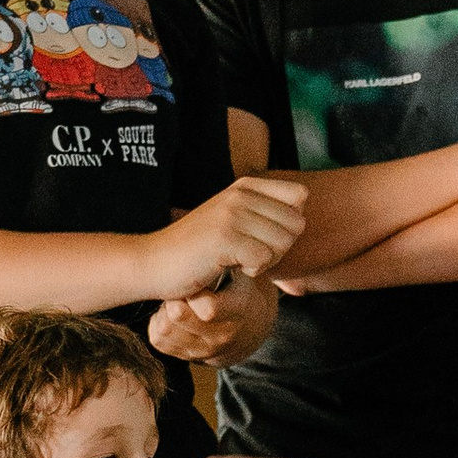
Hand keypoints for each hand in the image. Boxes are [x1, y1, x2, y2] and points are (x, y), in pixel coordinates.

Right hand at [142, 174, 309, 302]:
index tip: (261, 235)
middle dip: (280, 247)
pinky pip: (264, 260)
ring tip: (237, 260)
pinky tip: (229, 267)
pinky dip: (252, 271)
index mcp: (245, 186)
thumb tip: (304, 205)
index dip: (288, 224)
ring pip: (283, 242)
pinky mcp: (224, 238)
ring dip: (267, 261)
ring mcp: (231, 214)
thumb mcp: (234, 220)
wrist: (153, 262)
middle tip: (250, 254)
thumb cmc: (198, 249)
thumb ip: (266, 210)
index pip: (300, 197)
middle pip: (296, 224)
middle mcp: (240, 194)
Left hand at [148, 272, 278, 365]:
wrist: (249, 328)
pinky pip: (158, 340)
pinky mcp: (187, 357)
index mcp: (238, 313)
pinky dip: (158, 324)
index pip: (207, 309)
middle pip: (177, 317)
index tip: (193, 280)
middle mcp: (221, 336)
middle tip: (179, 288)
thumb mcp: (245, 275)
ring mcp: (204, 351)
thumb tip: (224, 240)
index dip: (193, 291)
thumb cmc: (240, 290)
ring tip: (176, 300)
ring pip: (164, 330)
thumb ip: (234, 262)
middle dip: (174, 298)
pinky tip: (170, 314)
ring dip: (163, 311)